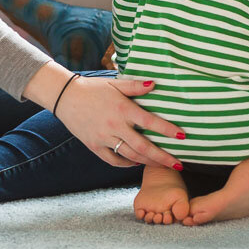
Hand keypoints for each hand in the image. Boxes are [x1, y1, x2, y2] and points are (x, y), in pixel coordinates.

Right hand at [53, 75, 184, 169]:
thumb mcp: (114, 83)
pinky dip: (126, 163)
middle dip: (162, 157)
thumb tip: (154, 84)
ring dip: (148, 162)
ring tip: (161, 165)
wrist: (65, 97)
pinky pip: (113, 160)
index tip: (182, 136)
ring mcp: (104, 138)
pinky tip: (136, 162)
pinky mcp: (94, 146)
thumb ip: (135, 86)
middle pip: (143, 146)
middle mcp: (115, 126)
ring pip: (130, 155)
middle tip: (178, 163)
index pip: (150, 122)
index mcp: (123, 109)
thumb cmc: (93, 88)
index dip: (167, 130)